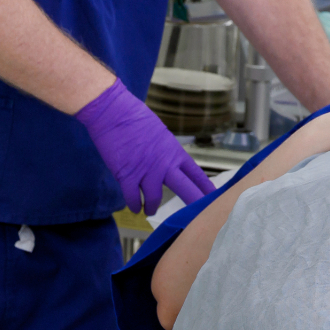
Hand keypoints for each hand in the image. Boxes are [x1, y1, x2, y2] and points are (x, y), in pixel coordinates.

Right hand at [75, 79, 217, 213]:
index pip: (195, 174)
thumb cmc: (135, 117)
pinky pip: (132, 198)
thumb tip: (167, 164)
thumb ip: (165, 152)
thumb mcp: (159, 133)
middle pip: (185, 189)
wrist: (113, 112)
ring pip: (154, 199)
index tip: (215, 198)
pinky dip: (134, 205)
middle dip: (194, 204)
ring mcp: (146, 171)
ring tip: (150, 211)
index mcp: (174, 152)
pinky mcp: (126, 175)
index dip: (206, 188)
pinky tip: (135, 207)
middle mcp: (163, 163)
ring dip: (152, 207)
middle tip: (199, 218)